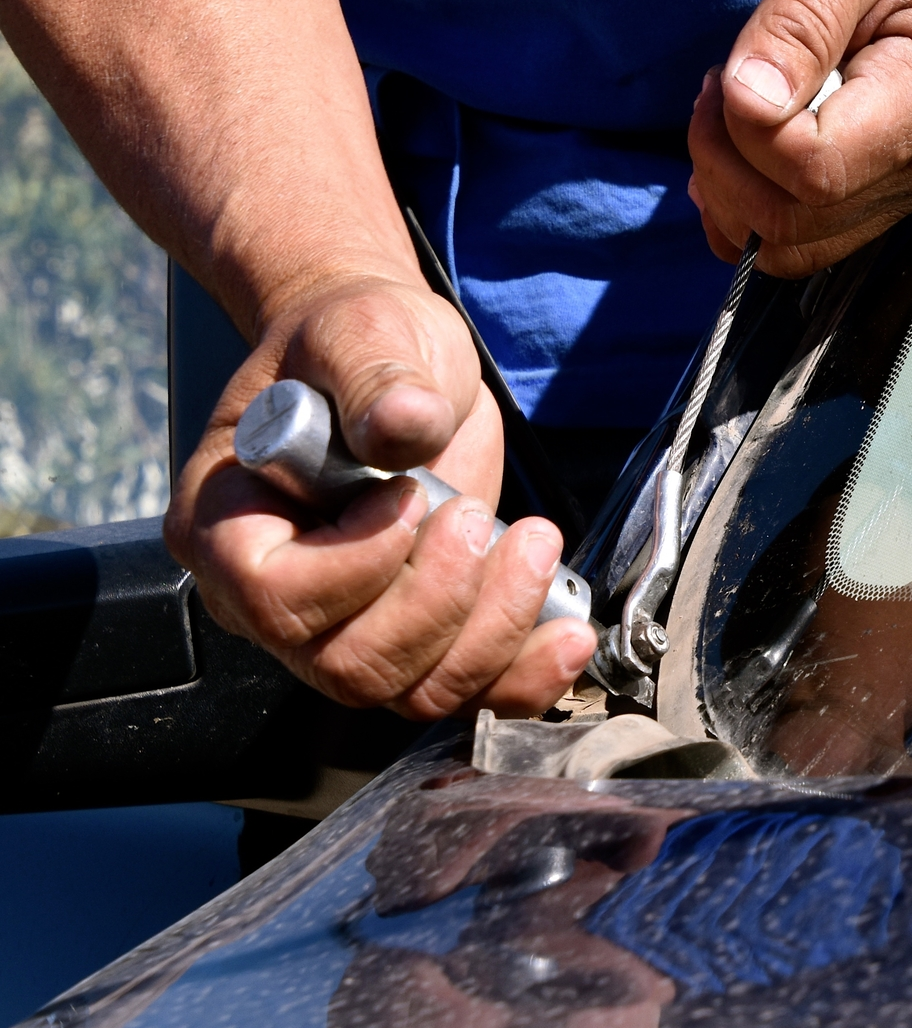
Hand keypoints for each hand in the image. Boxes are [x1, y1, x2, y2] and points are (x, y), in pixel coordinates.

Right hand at [163, 275, 597, 718]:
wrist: (397, 366)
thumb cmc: (357, 347)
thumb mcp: (362, 336)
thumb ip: (373, 379)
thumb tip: (403, 422)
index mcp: (228, 525)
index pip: (273, 595)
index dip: (355, 563)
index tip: (409, 495)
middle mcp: (277, 598)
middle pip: (350, 663)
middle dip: (438, 601)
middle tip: (478, 517)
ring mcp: (348, 628)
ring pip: (415, 689)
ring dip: (493, 629)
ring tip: (535, 543)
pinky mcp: (420, 638)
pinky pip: (468, 692)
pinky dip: (526, 674)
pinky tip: (567, 629)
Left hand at [686, 0, 911, 277]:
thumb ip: (798, 18)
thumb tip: (753, 103)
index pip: (815, 169)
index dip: (747, 132)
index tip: (730, 68)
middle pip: (797, 218)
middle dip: (728, 162)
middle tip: (722, 82)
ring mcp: (911, 185)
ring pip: (793, 242)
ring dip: (734, 185)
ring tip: (738, 105)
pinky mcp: (886, 191)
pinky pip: (803, 238)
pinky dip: (752, 206)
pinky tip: (742, 150)